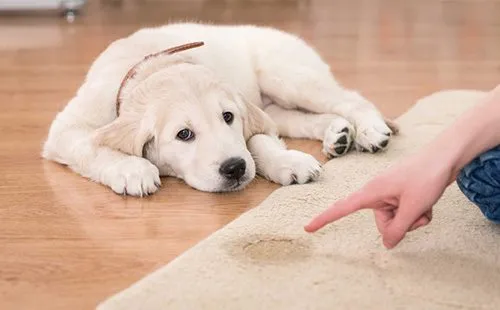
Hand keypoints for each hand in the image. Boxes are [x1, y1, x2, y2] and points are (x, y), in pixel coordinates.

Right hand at [304, 153, 453, 248]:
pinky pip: (405, 213)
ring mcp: (390, 194)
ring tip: (425, 205)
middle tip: (417, 213)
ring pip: (397, 220)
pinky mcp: (401, 194)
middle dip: (401, 225)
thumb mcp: (413, 208)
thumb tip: (387, 245)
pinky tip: (428, 203)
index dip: (324, 219)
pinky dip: (418, 213)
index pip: (342, 208)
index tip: (307, 228)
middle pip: (382, 224)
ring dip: (413, 219)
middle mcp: (377, 193)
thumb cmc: (426, 176)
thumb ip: (398, 229)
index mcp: (371, 192)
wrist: (445, 156)